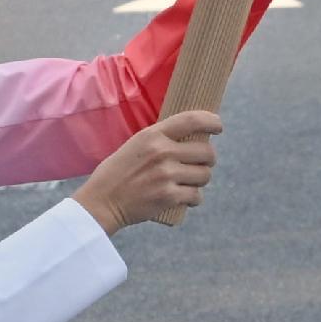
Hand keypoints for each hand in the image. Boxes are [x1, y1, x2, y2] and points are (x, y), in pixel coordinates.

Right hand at [72, 108, 221, 233]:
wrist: (101, 202)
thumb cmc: (118, 173)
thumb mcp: (135, 145)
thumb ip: (160, 140)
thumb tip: (191, 137)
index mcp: (153, 135)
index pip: (192, 120)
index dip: (212, 121)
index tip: (218, 126)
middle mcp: (162, 152)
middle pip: (207, 152)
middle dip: (208, 160)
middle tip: (200, 164)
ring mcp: (167, 175)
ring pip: (205, 175)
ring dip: (200, 180)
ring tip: (187, 183)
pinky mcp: (169, 196)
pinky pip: (196, 196)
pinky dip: (193, 199)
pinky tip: (184, 198)